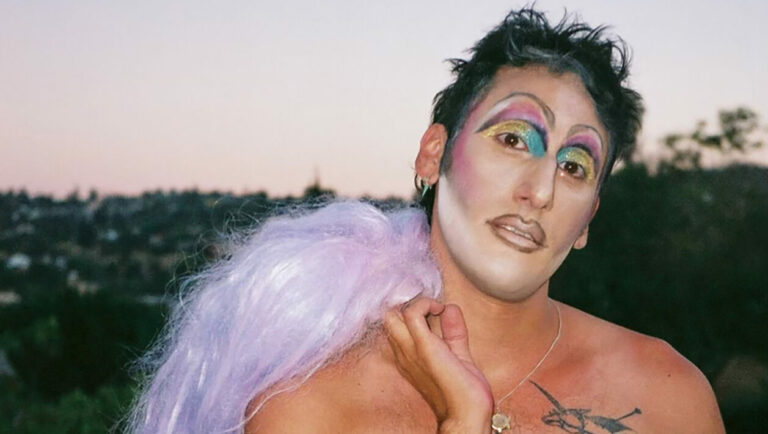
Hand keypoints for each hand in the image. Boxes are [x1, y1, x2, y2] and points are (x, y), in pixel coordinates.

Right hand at [384, 297, 492, 432]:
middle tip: (430, 308)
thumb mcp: (457, 353)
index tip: (430, 308)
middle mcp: (403, 352)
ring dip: (414, 303)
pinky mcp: (423, 346)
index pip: (394, 326)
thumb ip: (453, 332)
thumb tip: (450, 308)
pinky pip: (412, 313)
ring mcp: (410, 349)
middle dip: (407, 305)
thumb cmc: (463, 392)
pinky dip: (425, 304)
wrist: (465, 413)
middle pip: (387, 317)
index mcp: (407, 356)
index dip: (409, 311)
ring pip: (392, 314)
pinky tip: (439, 310)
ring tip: (434, 309)